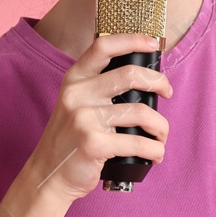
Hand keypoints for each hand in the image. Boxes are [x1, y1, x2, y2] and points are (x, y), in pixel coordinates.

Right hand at [24, 32, 173, 203]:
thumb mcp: (75, 105)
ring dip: (160, 126)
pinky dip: (154, 150)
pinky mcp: (93, 144)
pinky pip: (138, 142)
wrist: (48, 176)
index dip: (132, 40)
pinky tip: (155, 155)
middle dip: (158, 82)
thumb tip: (143, 80)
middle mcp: (77, 95)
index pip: (103, 46)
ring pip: (140, 112)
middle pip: (130, 74)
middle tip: (167, 93)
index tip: (153, 45)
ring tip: (161, 136)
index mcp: (74, 80)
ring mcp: (84, 119)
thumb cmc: (70, 141)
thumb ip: (98, 89)